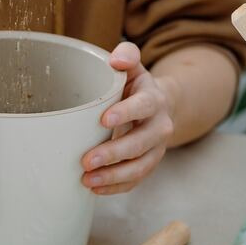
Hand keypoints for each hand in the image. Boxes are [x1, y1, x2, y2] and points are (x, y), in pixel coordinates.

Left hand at [80, 42, 174, 194]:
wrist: (158, 105)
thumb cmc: (135, 86)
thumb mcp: (133, 67)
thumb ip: (126, 56)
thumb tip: (115, 60)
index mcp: (153, 99)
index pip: (143, 106)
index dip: (126, 113)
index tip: (103, 120)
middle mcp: (159, 126)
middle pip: (140, 143)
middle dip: (113, 154)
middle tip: (86, 160)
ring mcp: (156, 149)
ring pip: (140, 166)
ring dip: (114, 176)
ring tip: (87, 180)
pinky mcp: (148, 164)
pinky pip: (136, 179)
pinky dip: (116, 187)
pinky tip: (95, 188)